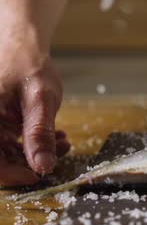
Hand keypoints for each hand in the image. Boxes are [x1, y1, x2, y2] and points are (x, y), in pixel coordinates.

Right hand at [0, 46, 69, 186]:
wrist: (24, 48)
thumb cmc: (28, 67)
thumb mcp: (40, 101)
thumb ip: (39, 134)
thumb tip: (43, 167)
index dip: (15, 176)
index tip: (41, 174)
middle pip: (2, 163)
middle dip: (33, 163)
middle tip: (60, 151)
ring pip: (10, 156)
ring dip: (38, 155)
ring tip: (63, 141)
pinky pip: (13, 147)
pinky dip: (35, 146)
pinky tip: (56, 137)